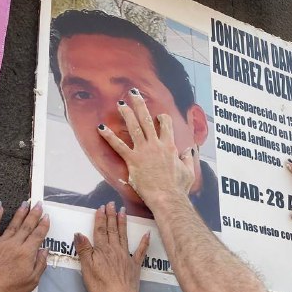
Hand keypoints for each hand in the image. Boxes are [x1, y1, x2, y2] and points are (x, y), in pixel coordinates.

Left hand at [0, 202, 48, 291]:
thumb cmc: (8, 290)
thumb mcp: (31, 282)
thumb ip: (40, 264)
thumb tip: (44, 250)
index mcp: (27, 253)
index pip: (38, 235)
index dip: (43, 225)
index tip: (47, 217)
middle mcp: (15, 244)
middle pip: (27, 226)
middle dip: (34, 214)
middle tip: (38, 204)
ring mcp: (0, 243)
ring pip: (12, 224)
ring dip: (20, 213)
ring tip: (25, 204)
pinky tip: (0, 207)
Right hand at [74, 202, 149, 291]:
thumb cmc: (100, 284)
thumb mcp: (86, 267)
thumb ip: (83, 249)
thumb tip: (79, 233)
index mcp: (101, 249)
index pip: (99, 230)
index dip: (100, 218)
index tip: (101, 207)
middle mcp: (114, 249)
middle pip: (112, 229)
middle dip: (111, 215)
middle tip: (112, 203)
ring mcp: (126, 255)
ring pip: (124, 235)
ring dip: (123, 223)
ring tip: (123, 211)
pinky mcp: (135, 264)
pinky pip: (141, 251)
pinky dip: (144, 242)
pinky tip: (147, 234)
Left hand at [97, 89, 193, 206]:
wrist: (168, 198)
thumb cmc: (178, 188)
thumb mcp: (189, 172)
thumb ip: (189, 159)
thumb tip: (190, 151)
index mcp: (170, 147)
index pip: (166, 125)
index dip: (162, 118)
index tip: (159, 115)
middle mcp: (156, 145)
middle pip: (147, 119)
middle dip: (140, 104)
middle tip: (133, 93)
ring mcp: (144, 152)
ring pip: (134, 127)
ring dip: (126, 114)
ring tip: (120, 104)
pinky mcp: (133, 161)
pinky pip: (119, 146)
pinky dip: (109, 136)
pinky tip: (101, 128)